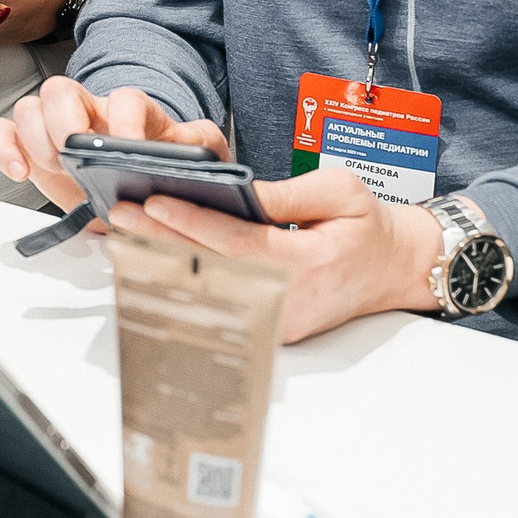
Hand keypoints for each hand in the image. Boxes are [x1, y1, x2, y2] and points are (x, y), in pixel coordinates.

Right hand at [0, 76, 227, 213]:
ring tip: (55, 167)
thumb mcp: (196, 154)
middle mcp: (88, 111)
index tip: (126, 148)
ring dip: (35, 137)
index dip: (124, 119)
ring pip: (29, 107)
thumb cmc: (161, 167)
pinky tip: (19, 171)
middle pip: (61, 90)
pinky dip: (4, 149)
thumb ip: (202, 144)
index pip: (124, 99)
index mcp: (132, 111)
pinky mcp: (32, 148)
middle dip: (63, 119)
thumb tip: (196, 148)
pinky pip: (4, 133)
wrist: (138, 191)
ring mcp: (55, 127)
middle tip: (73, 151)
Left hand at [116, 172, 444, 343]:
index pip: (236, 242)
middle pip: (211, 269)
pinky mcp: (274, 327)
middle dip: (161, 239)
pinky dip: (188, 276)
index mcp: (307, 264)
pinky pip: (223, 299)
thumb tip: (238, 191)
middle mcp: (289, 301)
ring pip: (212, 289)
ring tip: (125, 232)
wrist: (397, 269)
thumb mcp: (340, 191)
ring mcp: (280, 321)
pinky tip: (155, 256)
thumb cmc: (370, 227)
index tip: (153, 201)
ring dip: (165, 260)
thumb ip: (285, 195)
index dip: (191, 221)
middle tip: (121, 214)